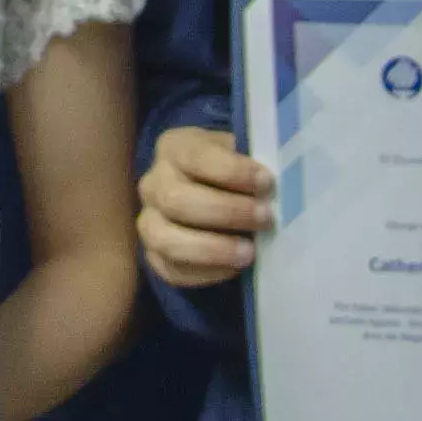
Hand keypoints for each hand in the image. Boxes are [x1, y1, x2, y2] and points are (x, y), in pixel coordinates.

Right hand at [136, 126, 272, 290]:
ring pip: (166, 238)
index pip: (195, 157)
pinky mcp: (153, 254)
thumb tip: (273, 186)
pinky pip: (170, 269)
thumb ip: (253, 164)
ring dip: (211, 248)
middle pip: (176, 199)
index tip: (266, 183)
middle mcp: (153, 183)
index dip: (231, 171)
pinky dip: (204, 273)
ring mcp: (148, 220)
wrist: (213, 193)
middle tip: (265, 219)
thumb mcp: (241, 153)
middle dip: (226, 211)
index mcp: (175, 147)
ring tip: (249, 253)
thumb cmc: (234, 172)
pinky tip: (234, 269)